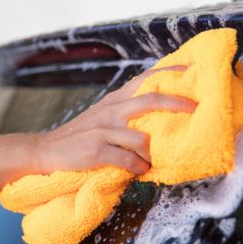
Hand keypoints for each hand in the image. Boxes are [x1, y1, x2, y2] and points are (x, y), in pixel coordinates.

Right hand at [35, 66, 195, 174]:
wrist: (46, 151)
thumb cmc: (80, 136)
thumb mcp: (103, 115)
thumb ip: (127, 111)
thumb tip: (159, 116)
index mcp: (114, 100)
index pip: (145, 79)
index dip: (169, 74)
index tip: (192, 72)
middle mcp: (111, 110)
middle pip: (150, 100)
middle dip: (177, 103)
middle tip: (196, 109)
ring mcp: (103, 131)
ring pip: (141, 137)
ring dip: (154, 152)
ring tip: (156, 160)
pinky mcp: (96, 151)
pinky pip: (127, 159)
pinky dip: (138, 166)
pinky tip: (141, 171)